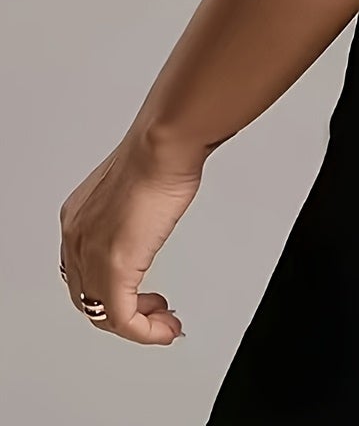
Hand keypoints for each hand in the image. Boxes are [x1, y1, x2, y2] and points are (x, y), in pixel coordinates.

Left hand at [58, 130, 200, 343]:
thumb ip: (134, 211)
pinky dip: (145, 332)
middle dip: (124, 311)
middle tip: (154, 312)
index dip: (110, 289)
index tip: (140, 293)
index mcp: (78, 217)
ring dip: (138, 325)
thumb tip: (153, 217)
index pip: (82, 271)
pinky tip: (163, 329)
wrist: (163, 144)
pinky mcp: (114, 270)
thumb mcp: (136, 186)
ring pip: (102, 314)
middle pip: (88, 297)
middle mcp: (76, 238)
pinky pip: (123, 319)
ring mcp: (91, 255)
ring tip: (163, 323)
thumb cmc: (159, 152)